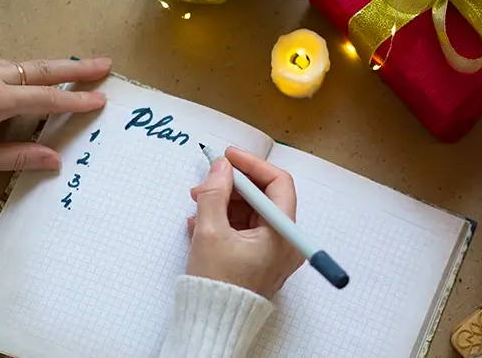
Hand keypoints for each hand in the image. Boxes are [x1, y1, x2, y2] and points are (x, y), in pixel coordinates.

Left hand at [0, 58, 110, 174]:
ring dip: (53, 68)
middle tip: (104, 64)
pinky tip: (32, 79)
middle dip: (77, 68)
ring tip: (76, 70)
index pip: (47, 98)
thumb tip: (53, 160)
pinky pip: (6, 67)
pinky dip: (29, 71)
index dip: (76, 100)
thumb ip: (15, 157)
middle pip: (43, 69)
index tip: (99, 100)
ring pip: (24, 65)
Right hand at [187, 147, 304, 299]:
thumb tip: (221, 167)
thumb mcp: (210, 232)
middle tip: (206, 181)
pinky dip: (224, 220)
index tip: (228, 156)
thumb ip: (214, 193)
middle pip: (263, 197)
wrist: (212, 324)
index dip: (252, 165)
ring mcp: (272, 251)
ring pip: (251, 212)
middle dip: (233, 185)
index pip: (277, 184)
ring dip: (224, 202)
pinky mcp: (258, 258)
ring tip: (197, 203)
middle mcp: (284, 241)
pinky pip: (244, 228)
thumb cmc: (216, 284)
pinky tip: (200, 221)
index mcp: (282, 234)